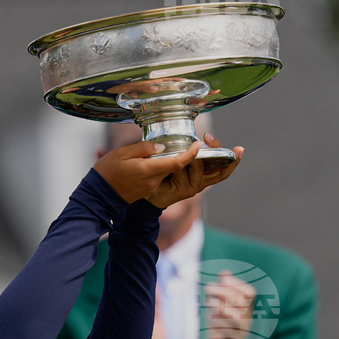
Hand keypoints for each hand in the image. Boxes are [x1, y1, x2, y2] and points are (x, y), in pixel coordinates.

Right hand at [94, 133, 242, 206]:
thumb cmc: (109, 175)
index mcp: (152, 173)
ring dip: (219, 166)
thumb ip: (143, 150)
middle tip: (231, 148)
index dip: (193, 153)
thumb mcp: (121, 157)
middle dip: (216, 159)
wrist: (102, 197)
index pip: (179, 164)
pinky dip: (213, 173)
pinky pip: (198, 182)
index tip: (201, 141)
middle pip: (198, 173)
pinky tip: (225, 162)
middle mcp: (164, 182)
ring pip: (202, 179)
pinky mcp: (170, 188)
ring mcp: (168, 187)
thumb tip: (162, 147)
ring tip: (236, 152)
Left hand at [204, 270, 255, 338]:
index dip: (237, 284)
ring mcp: (240, 333)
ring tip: (207, 301)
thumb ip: (225, 292)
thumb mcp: (223, 309)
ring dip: (221, 306)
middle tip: (207, 287)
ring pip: (237, 317)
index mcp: (245, 310)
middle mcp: (246, 320)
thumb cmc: (222, 329)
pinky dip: (218, 323)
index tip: (222, 279)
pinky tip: (208, 317)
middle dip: (224, 292)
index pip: (249, 293)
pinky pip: (228, 333)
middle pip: (241, 302)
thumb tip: (225, 272)